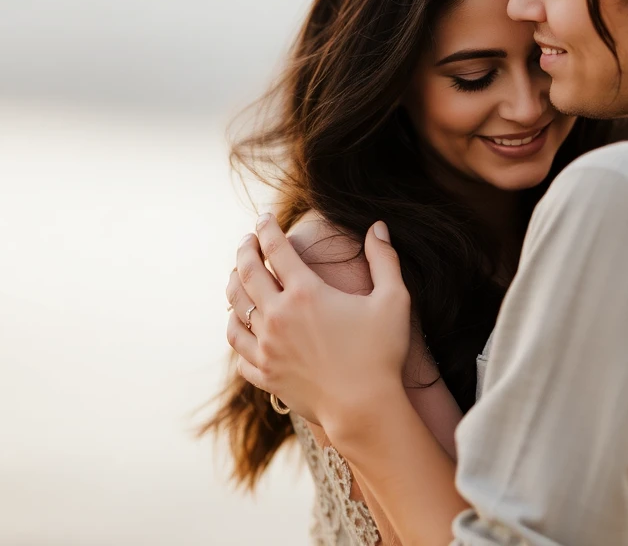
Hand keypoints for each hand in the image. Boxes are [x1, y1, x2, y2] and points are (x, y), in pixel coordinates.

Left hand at [225, 214, 412, 432]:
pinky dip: (236, 331)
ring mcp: (266, 348)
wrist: (364, 409)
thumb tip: (377, 226)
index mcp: (305, 293)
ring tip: (237, 278)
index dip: (267, 229)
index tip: (264, 218)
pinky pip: (238, 349)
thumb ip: (385, 258)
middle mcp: (278, 316)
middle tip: (246, 241)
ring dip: (234, 288)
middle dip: (244, 251)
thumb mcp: (394, 299)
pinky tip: (241, 325)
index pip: (275, 249)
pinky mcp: (265, 374)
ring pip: (235, 310)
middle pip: (246, 274)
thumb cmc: (382, 352)